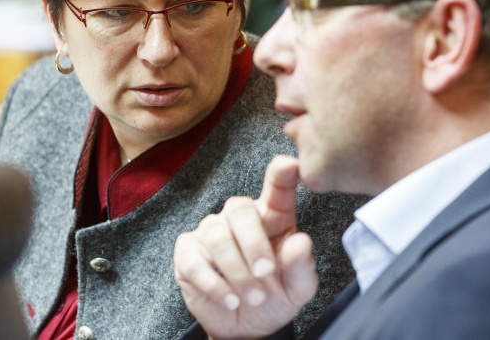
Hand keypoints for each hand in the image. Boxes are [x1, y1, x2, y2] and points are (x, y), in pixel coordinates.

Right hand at [174, 155, 317, 339]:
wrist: (246, 326)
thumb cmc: (274, 297)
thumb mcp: (297, 289)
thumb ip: (301, 268)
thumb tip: (301, 243)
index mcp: (273, 217)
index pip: (277, 188)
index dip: (281, 175)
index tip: (289, 166)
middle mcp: (240, 218)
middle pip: (239, 209)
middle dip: (253, 243)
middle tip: (265, 273)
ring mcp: (211, 232)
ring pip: (216, 236)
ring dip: (236, 271)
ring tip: (252, 296)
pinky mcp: (188, 252)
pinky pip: (194, 260)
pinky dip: (214, 284)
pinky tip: (230, 299)